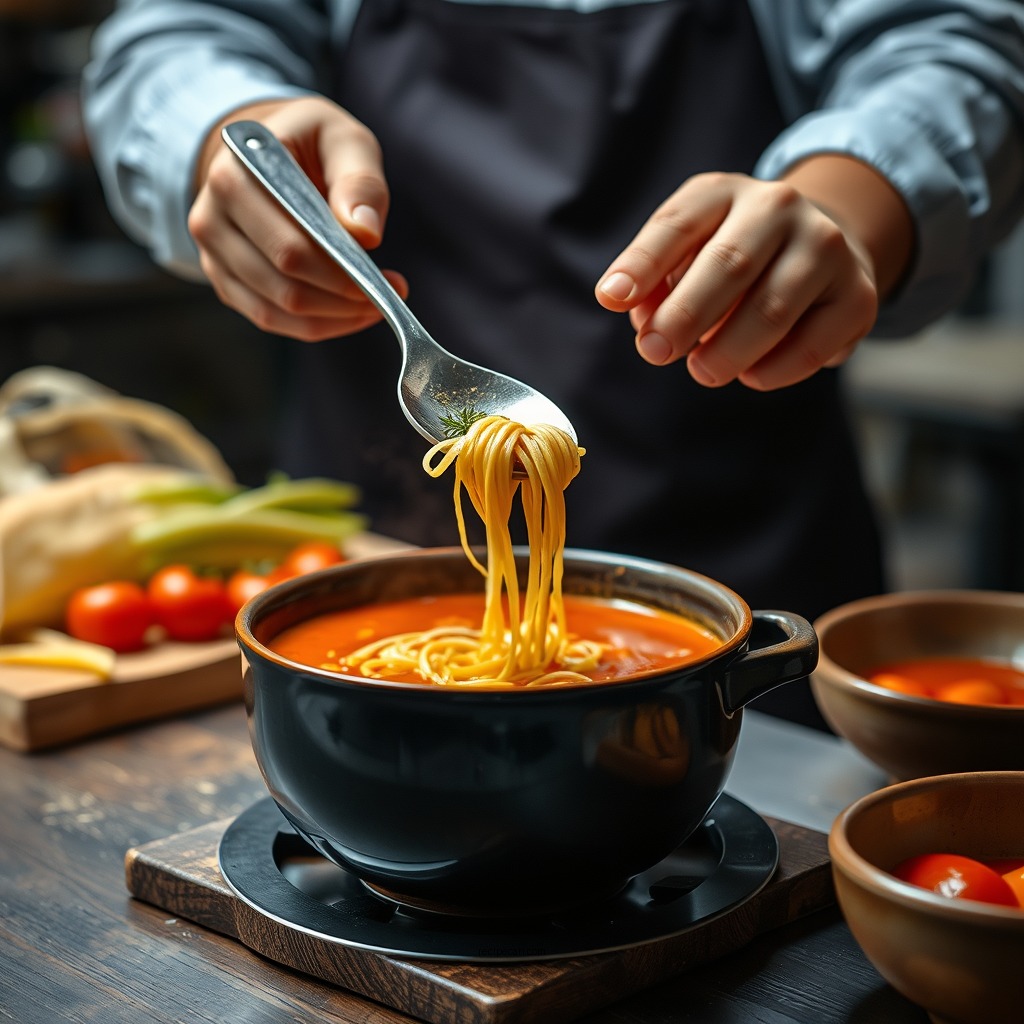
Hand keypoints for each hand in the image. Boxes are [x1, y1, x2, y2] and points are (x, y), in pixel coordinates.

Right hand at [188, 96, 407, 340]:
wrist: (266, 151)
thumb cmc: (309, 144)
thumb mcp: (342, 140)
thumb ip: (359, 181)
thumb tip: (365, 232)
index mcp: (235, 174)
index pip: (292, 246)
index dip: (344, 273)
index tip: (390, 280)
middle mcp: (210, 217)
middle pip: (284, 284)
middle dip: (345, 298)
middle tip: (389, 295)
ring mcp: (212, 254)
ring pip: (278, 310)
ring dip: (334, 317)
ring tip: (372, 304)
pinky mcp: (223, 280)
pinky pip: (270, 319)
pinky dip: (316, 324)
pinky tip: (348, 312)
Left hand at [596, 161, 910, 389]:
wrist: (820, 248)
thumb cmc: (730, 258)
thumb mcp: (685, 255)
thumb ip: (656, 285)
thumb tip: (643, 319)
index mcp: (722, 193)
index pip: (677, 223)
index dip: (642, 263)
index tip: (613, 297)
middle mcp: (779, 207)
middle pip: (729, 264)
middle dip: (685, 316)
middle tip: (655, 352)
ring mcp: (826, 247)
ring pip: (772, 308)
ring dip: (728, 350)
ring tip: (702, 370)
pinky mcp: (857, 295)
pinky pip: (812, 344)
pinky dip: (774, 369)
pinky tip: (750, 375)